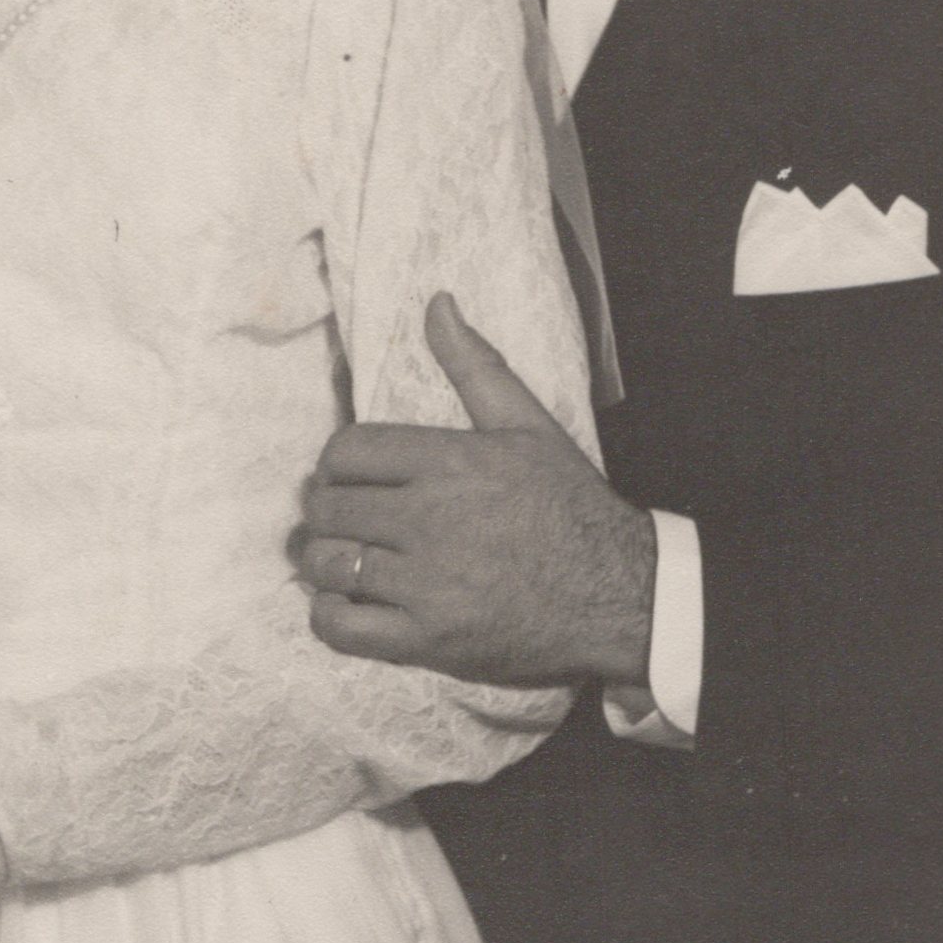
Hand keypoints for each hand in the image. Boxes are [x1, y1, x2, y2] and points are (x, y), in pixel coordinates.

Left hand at [298, 293, 656, 691]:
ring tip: (343, 561)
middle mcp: (431, 519)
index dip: (336, 465)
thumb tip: (438, 302)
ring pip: (328, 565)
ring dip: (325, 562)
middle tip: (341, 521)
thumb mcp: (527, 424)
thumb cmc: (569, 505)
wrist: (618, 593)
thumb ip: (475, 364)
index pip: (347, 452)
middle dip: (326, 512)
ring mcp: (427, 583)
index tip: (348, 479)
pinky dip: (331, 616)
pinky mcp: (429, 639)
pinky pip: (342, 627)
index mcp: (450, 461)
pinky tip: (349, 604)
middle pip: (329, 508)